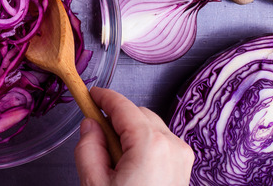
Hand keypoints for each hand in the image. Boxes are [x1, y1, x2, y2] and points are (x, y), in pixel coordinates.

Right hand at [74, 87, 193, 185]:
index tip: (89, 94)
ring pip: (151, 126)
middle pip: (138, 113)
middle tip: (95, 135)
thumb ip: (88, 147)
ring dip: (130, 132)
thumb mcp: (94, 183)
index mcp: (149, 144)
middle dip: (116, 118)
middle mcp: (172, 145)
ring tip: (113, 160)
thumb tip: (90, 126)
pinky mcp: (184, 167)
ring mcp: (182, 156)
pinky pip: (160, 142)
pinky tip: (129, 166)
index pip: (123, 106)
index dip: (103, 97)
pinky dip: (142, 144)